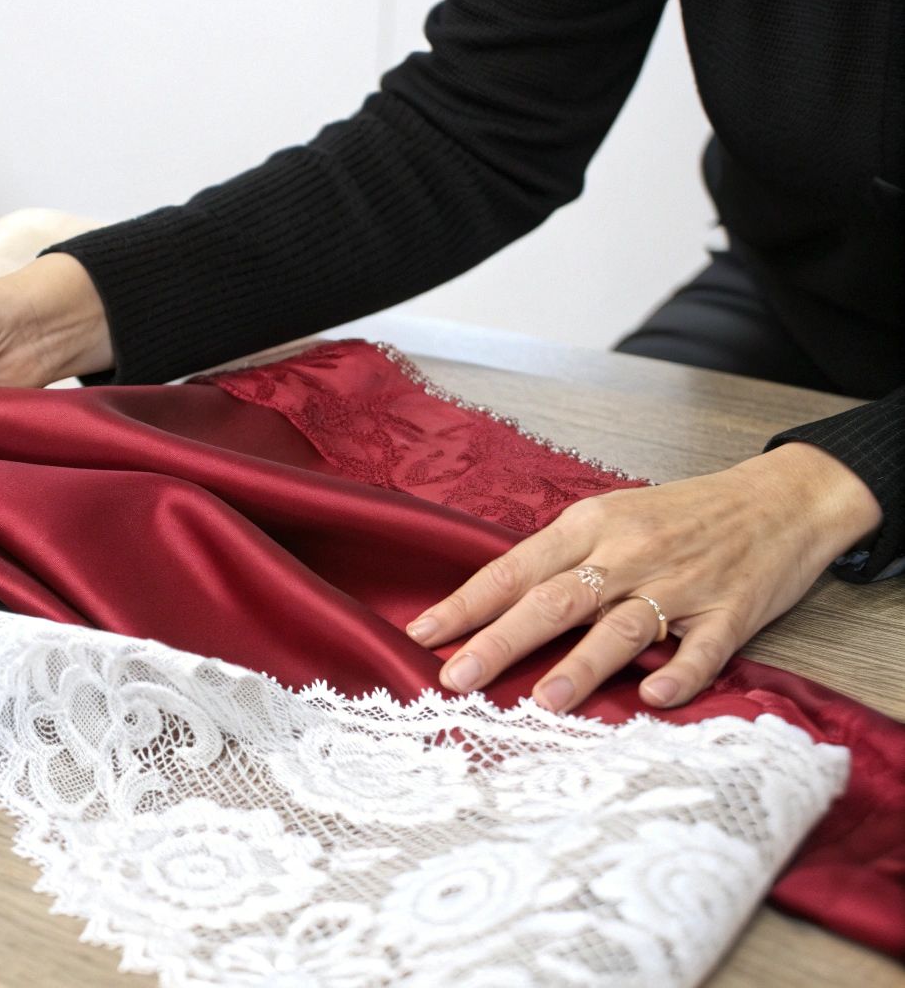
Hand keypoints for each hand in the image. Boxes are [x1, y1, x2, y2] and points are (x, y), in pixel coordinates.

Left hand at [407, 443, 881, 711]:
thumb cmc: (682, 514)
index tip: (420, 634)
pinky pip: (702, 648)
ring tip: (541, 702)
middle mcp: (629, 553)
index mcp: (590, 527)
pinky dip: (678, 671)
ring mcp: (681, 584)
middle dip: (500, 641)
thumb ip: (558, 560)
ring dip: (580, 666)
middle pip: (554, 601)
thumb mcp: (610, 517)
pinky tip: (652, 695)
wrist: (781, 498)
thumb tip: (491, 606)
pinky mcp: (732, 612)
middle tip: (456, 678)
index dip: (465, 605)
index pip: (513, 569)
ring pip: (622, 627)